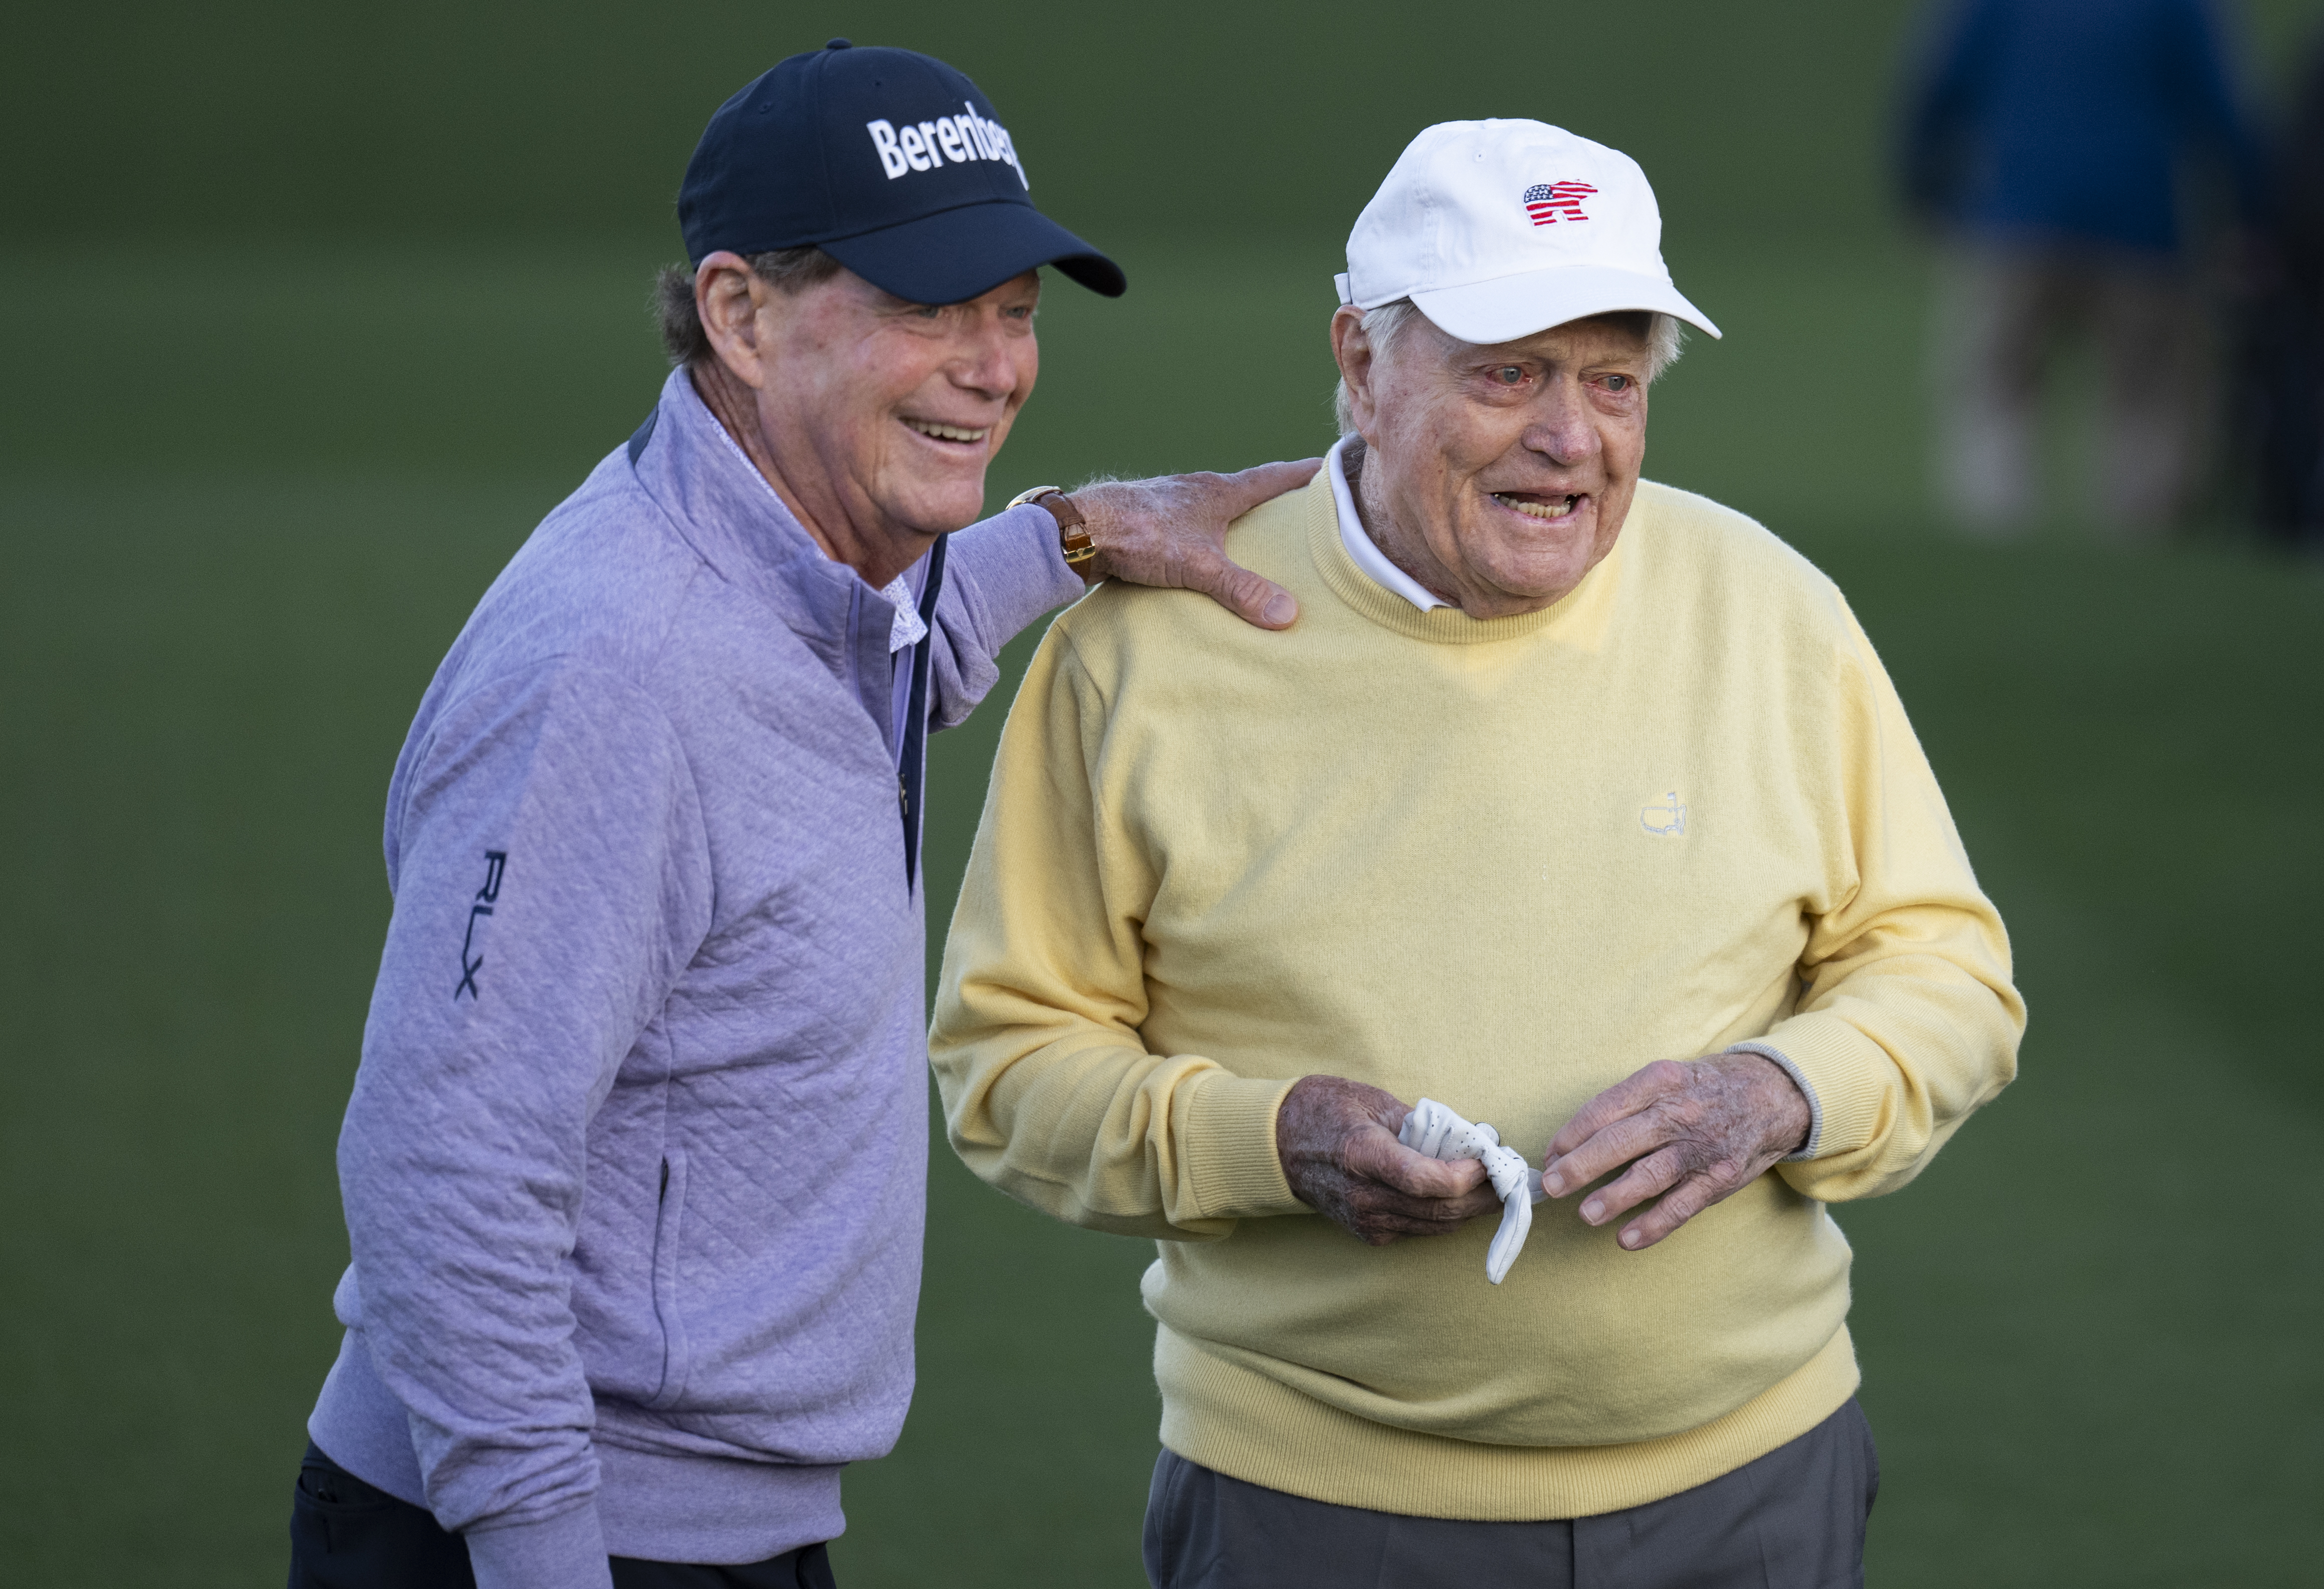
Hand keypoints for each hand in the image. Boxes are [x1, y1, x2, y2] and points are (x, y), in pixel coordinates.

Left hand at [1070, 460, 1320, 628]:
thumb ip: (1241, 589)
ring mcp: (1172, 502)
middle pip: (1247, 489)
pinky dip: (1209, 533)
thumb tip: (1287, 613)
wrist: (1080, 529)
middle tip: (1304, 505)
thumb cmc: (1138, 536)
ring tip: (1258, 533)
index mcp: (1218, 492)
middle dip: (1275, 497)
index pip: (1273, 477)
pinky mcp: (1150, 519)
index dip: (1304, 473)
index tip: (1332, 465)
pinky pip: (1192, 523)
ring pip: (1216, 506)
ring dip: (1238, 516)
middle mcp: (1197, 489)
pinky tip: (1205, 552)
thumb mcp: (1198, 566)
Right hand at [1276, 1075, 1497, 1245]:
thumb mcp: (1372, 1100)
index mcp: (1364, 1155)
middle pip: (1441, 1210)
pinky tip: (1461, 1196)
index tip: (1490, 1157)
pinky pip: (1420, 1229)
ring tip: (1497, 1186)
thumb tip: (1470, 1137)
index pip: (1428, 1182)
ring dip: (1472, 1210)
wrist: (1276, 1145)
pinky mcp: (1368, 1233)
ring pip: (1436, 1226)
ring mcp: (1365, 1220)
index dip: (1468, 1176)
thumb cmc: (1324, 1110)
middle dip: (1484, 1196)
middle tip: (1511, 1176)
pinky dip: (1446, 1215)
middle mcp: (1365, 1197)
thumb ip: (1421, 1123)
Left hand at [1540, 1053, 1809, 1251]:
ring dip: (1614, 1197)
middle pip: (1620, 1141)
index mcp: (1659, 1081)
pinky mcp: (1720, 1178)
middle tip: (1552, 1185)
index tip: (1549, 1156)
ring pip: (1649, 1175)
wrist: (1774, 1094)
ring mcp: (1701, 1148)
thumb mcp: (1667, 1077)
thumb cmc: (1704, 1088)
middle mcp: (1679, 1112)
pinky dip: (1653, 1225)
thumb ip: (1625, 1104)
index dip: (1571, 1135)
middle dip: (1580, 1165)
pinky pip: (1681, 1206)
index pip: (1604, 1109)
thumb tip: (1573, 1141)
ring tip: (1585, 1214)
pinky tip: (1627, 1238)